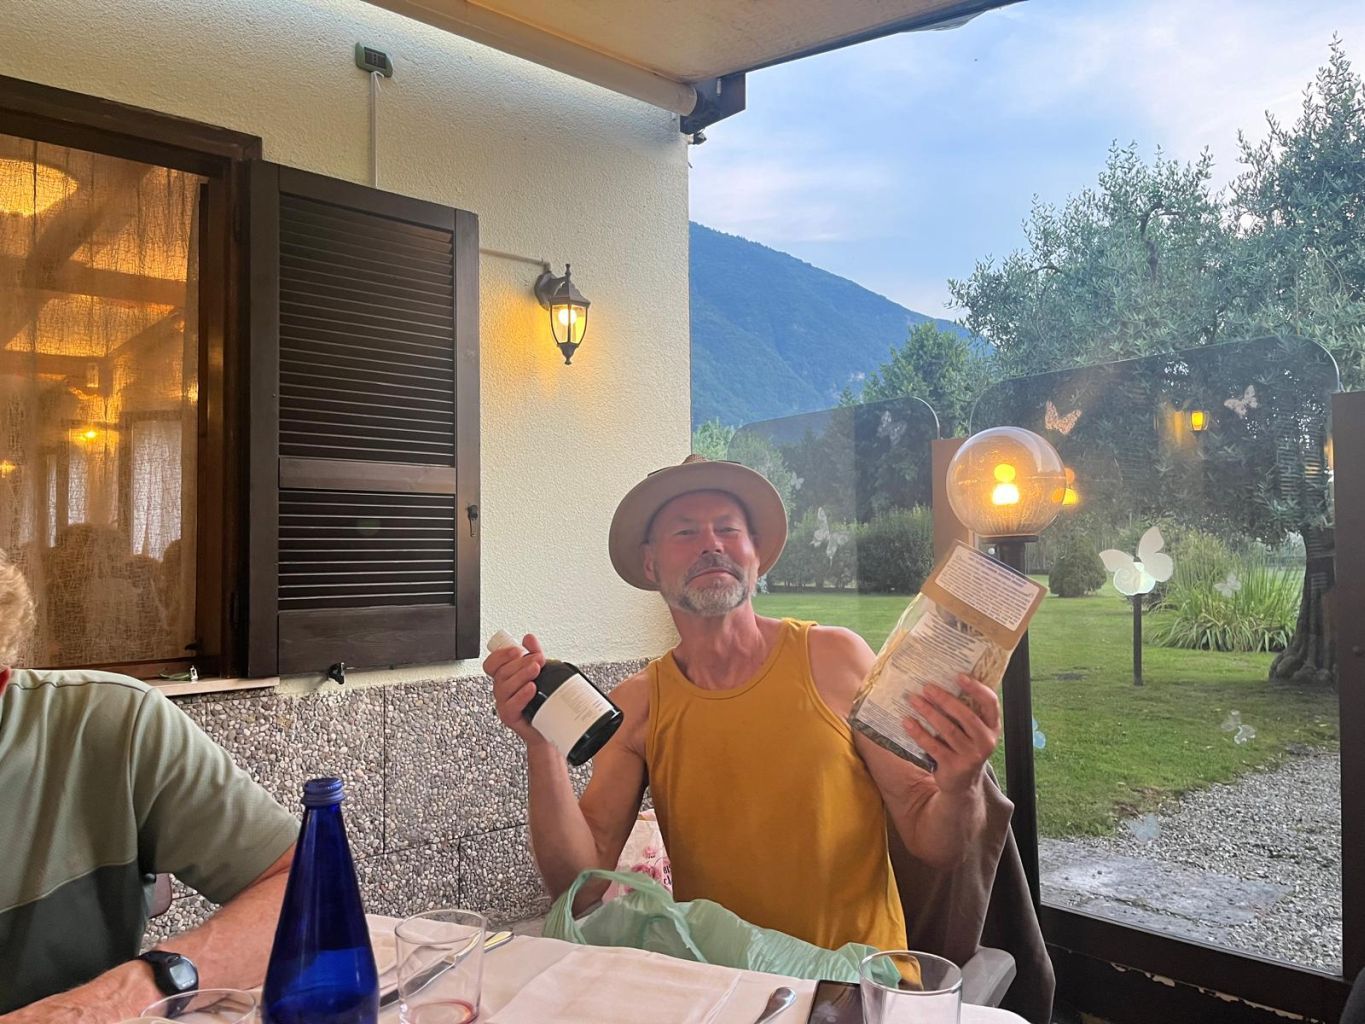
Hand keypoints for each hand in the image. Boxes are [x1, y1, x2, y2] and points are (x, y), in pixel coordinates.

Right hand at [482, 633, 548, 746]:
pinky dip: (521, 695)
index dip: (501, 655)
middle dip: (520, 662)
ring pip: (505, 686)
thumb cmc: (542, 701)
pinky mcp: (510, 717)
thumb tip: (528, 638)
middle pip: (502, 672)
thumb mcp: (541, 672)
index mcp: (505, 677)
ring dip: (521, 675)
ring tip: (536, 669)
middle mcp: (502, 690)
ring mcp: (504, 703)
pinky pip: (510, 705)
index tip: (518, 650)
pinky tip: (532, 688)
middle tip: (537, 659)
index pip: (492, 664)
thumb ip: (533, 654)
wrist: (550, 727)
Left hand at [903, 674, 1000, 795]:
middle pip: (966, 716)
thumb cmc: (963, 746)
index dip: (977, 688)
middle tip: (926, 687)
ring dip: (929, 712)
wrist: (961, 784)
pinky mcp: (954, 767)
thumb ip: (964, 711)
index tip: (959, 676)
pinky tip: (907, 722)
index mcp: (992, 727)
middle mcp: (985, 741)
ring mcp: (971, 756)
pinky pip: (933, 746)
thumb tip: (940, 681)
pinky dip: (919, 733)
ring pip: (948, 730)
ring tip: (913, 700)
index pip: (990, 703)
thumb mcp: (971, 731)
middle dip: (945, 700)